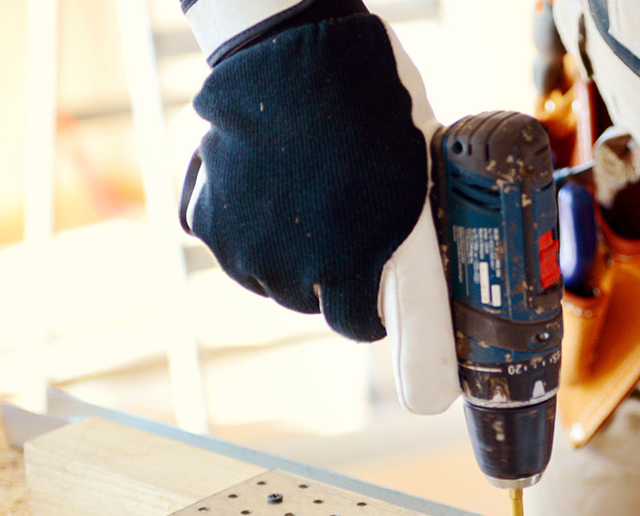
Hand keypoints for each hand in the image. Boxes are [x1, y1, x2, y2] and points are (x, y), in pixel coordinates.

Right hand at [179, 0, 457, 413]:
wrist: (298, 56)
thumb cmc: (375, 115)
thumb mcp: (420, 187)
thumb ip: (417, 261)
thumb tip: (434, 335)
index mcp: (352, 273)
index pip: (358, 328)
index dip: (372, 314)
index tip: (376, 299)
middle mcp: (291, 274)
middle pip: (310, 299)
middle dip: (330, 276)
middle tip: (345, 227)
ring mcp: (242, 249)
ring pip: (266, 274)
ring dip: (285, 252)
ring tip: (308, 200)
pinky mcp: (205, 219)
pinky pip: (226, 239)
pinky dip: (240, 220)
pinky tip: (263, 182)